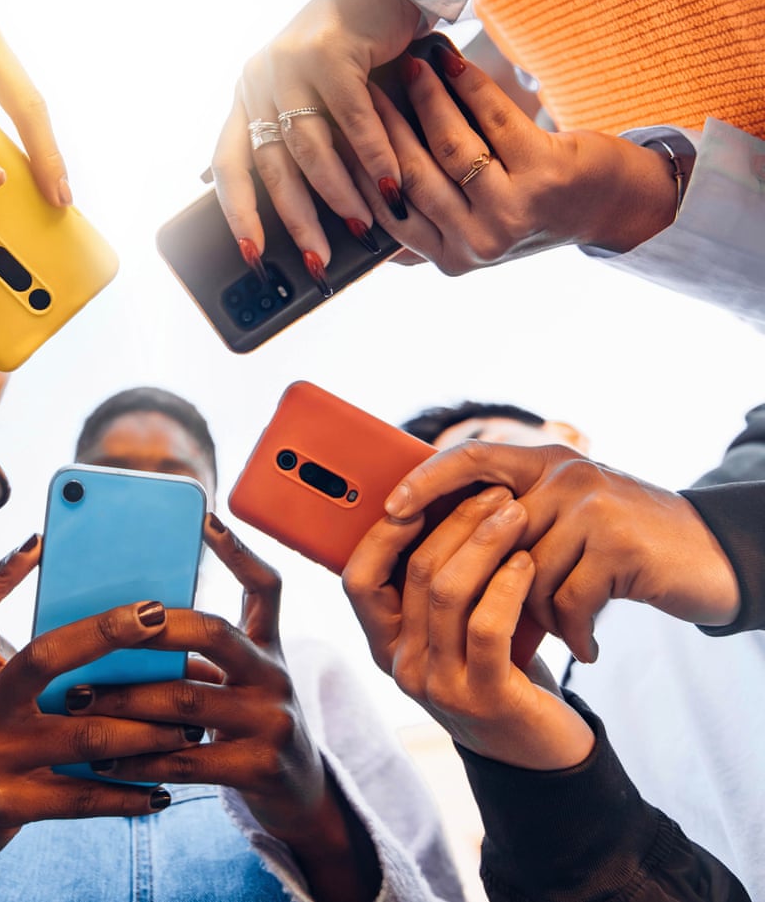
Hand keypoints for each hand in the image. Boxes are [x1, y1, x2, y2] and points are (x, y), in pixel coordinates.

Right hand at [0, 537, 185, 901]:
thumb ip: (26, 654)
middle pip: (46, 656)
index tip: (45, 543)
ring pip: (84, 736)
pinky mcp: (5, 806)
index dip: (1, 574)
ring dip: (145, 730)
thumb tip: (84, 604)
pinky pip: (81, 798)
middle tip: (161, 620)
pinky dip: (127, 795)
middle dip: (106, 633)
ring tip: (190, 724)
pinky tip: (163, 792)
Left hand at [70, 516, 381, 901]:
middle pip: (213, 632)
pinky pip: (185, 759)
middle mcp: (275, 675)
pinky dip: (137, 759)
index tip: (206, 518)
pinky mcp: (259, 768)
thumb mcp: (240, 681)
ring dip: (123, 700)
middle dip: (151, 629)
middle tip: (102, 630)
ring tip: (76, 700)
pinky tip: (100, 760)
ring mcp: (272, 721)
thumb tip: (114, 630)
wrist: (300, 795)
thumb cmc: (248, 727)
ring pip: (185, 700)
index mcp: (268, 647)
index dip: (239, 551)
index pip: (265, 586)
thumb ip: (199, 655)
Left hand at [211, 0, 419, 277]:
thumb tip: (315, 218)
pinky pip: (351, 120)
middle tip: (318, 259)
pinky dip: (373, 156)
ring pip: (310, 147)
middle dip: (297, 220)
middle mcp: (258, 81)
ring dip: (339, 193)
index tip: (252, 253)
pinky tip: (389, 184)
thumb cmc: (352, 56)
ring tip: (361, 224)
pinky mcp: (327, 52)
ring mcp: (288, 64)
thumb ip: (308, 148)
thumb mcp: (317, 104)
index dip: (237, 213)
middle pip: (272, 167)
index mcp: (247, 98)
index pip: (228, 166)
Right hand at [344, 487, 594, 769]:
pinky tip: (526, 562)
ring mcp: (437, 685)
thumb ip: (435, 585)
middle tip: (495, 493)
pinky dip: (507, 584)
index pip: (358, 579)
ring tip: (516, 514)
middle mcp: (401, 665)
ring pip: (447, 592)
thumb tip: (436, 500)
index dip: (383, 533)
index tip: (420, 493)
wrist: (539, 749)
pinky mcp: (483, 699)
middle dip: (455, 521)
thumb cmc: (497, 669)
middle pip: (413, 573)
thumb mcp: (453, 629)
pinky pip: (486, 626)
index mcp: (384, 643)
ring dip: (485, 543)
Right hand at [367, 48, 677, 272]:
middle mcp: (478, 243)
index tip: (342, 126)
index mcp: (450, 259)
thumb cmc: (527, 210)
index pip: (390, 209)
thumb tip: (355, 216)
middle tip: (365, 88)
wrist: (606, 206)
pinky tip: (450, 62)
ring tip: (410, 66)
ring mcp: (512, 212)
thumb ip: (421, 233)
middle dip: (385, 126)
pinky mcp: (545, 174)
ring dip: (425, 99)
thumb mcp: (469, 234)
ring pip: (450, 147)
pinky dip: (469, 86)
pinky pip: (494, 120)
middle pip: (412, 176)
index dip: (362, 166)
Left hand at [384, 442, 739, 659]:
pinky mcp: (618, 545)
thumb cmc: (620, 547)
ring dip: (539, 614)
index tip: (392, 511)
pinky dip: (573, 630)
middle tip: (494, 619)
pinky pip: (567, 599)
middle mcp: (565, 474)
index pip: (470, 457)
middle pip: (491, 533)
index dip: (426, 481)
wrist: (708, 559)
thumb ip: (512, 520)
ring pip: (526, 574)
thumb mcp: (565, 519)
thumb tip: (432, 547)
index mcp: (543, 462)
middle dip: (489, 584)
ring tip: (561, 628)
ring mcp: (592, 506)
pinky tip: (585, 645)